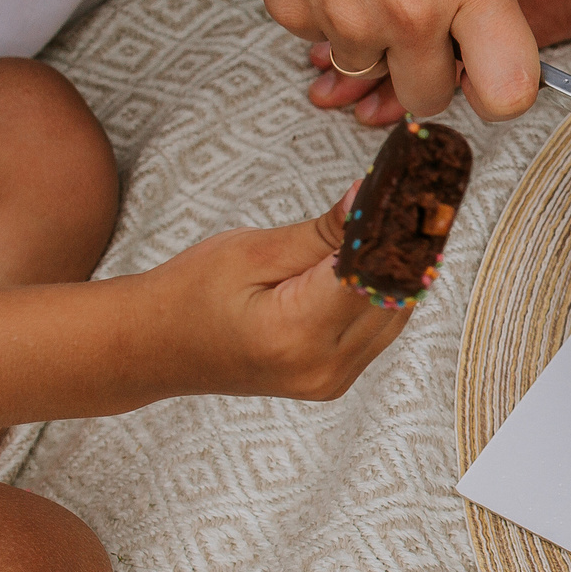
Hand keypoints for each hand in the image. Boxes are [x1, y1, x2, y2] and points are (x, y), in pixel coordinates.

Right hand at [151, 198, 408, 399]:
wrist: (155, 347)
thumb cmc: (190, 293)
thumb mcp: (253, 249)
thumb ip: (322, 232)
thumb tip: (370, 198)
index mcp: (296, 333)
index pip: (374, 274)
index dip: (399, 230)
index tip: (414, 190)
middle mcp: (323, 367)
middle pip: (394, 297)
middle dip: (406, 246)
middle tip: (414, 195)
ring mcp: (332, 381)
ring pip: (394, 314)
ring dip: (399, 270)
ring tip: (398, 219)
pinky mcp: (335, 381)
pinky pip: (378, 330)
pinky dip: (381, 293)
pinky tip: (376, 259)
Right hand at [170, 0, 544, 124]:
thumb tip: (485, 49)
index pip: (509, 93)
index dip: (495, 87)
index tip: (483, 70)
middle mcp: (409, 14)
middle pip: (429, 97)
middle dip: (425, 69)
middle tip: (416, 16)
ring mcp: (346, 22)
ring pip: (369, 70)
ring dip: (370, 39)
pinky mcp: (292, 18)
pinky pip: (322, 41)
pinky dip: (326, 15)